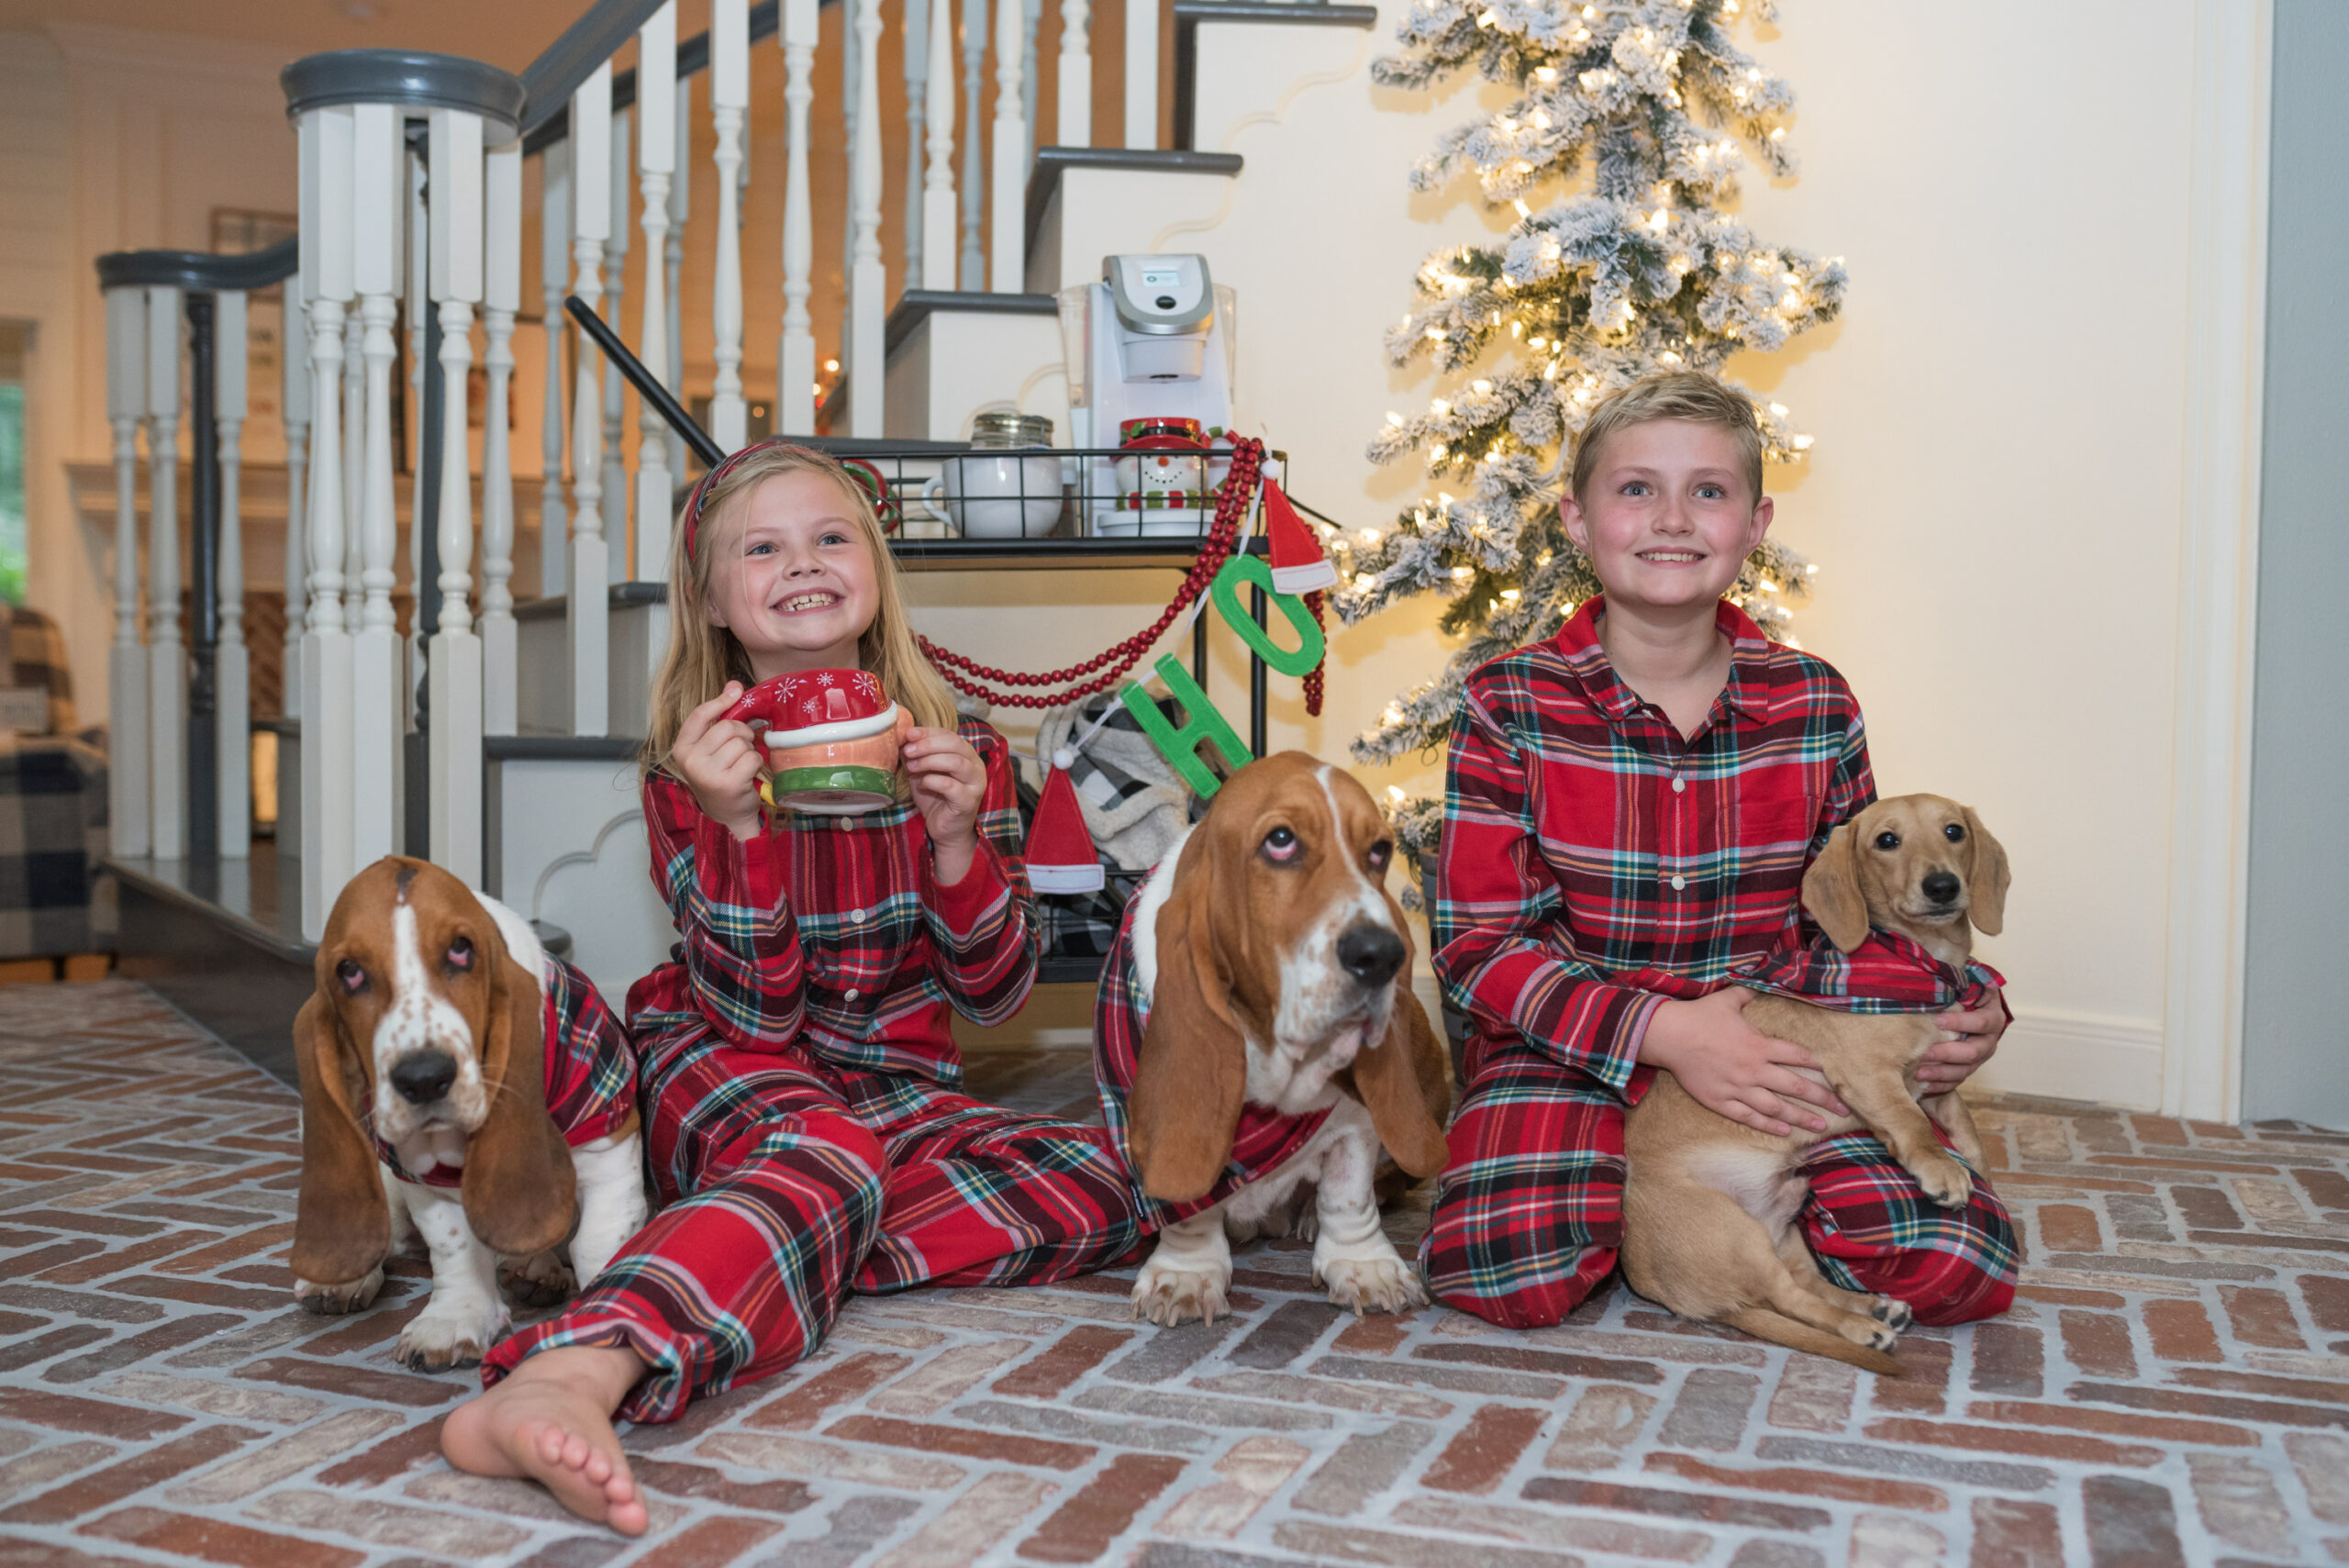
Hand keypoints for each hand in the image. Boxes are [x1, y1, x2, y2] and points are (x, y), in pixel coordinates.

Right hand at [672, 682, 765, 839]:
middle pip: (727, 727)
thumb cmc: (720, 775)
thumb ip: (718, 718)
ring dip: (749, 749)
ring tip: (742, 763)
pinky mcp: (728, 783)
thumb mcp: (710, 749)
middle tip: (742, 747)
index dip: (720, 701)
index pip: (700, 715)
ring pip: (741, 742)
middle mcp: (691, 761)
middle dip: (742, 733)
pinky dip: (756, 762)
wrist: (728, 814)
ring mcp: (708, 773)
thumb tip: (734, 684)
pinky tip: (748, 774)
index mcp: (681, 749)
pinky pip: (752, 757)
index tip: (736, 691)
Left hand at [902, 721, 984, 882]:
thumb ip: (916, 755)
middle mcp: (976, 766)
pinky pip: (950, 785)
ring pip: (955, 762)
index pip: (949, 735)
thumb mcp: (922, 772)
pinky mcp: (969, 801)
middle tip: (908, 750)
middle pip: (954, 744)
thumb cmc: (936, 799)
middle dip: (928, 744)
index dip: (928, 732)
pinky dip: (932, 781)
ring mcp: (975, 783)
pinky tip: (922, 784)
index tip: (908, 734)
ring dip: (929, 761)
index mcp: (966, 755)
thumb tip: (902, 738)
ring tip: (911, 767)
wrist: (946, 830)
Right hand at [1639, 988, 1850, 1136]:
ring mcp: (1738, 1088)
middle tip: (1843, 1109)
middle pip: (1796, 1087)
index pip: (1798, 1057)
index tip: (1835, 1074)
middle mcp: (1753, 1069)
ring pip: (1776, 1107)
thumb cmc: (1699, 1016)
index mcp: (1759, 1045)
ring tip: (1819, 1126)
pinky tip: (1784, 1131)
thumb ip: (1748, 995)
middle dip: (1822, 1098)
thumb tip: (1760, 986)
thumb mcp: (1727, 1000)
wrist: (1669, 1037)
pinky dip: (1768, 1125)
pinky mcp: (1721, 1100)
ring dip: (1800, 1118)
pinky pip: (1749, 1117)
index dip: (1818, 1065)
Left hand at [1920, 986, 2007, 1088]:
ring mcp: (1981, 1054)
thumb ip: (1953, 980)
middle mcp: (1991, 1037)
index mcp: (1992, 1014)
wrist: (1968, 1001)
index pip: (1982, 1022)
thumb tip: (1933, 971)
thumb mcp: (1962, 980)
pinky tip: (1924, 1084)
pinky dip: (1942, 1084)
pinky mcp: (1970, 1066)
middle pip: (1975, 1051)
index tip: (1938, 1021)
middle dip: (1948, 1054)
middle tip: (1925, 1054)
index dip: (1961, 1022)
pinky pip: (1959, 1079)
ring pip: (1967, 1069)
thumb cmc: (1961, 989)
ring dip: (1942, 1073)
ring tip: (1919, 1073)